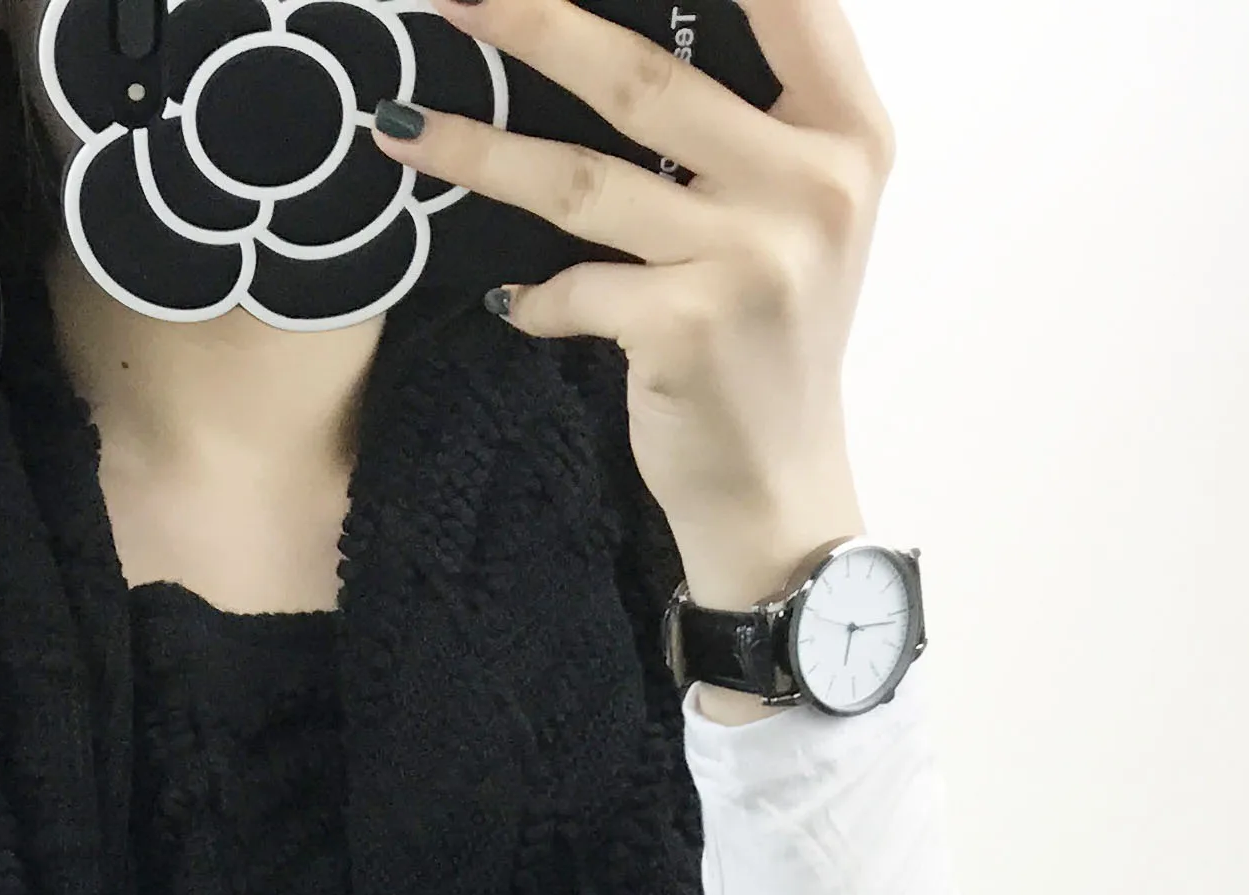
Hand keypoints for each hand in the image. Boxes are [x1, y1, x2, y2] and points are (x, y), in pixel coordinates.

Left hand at [372, 0, 892, 609]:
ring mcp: (751, 257)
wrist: (778, 491)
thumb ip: (753, 119)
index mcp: (847, 133)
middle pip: (646, 77)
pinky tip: (510, 300)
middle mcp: (811, 183)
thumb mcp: (799, 213)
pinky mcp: (689, 328)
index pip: (784, 0)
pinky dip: (532, 296)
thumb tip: (613, 36)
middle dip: (534, 24)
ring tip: (400, 126)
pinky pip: (575, 288)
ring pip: (583, 179)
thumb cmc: (770, 341)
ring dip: (478, 150)